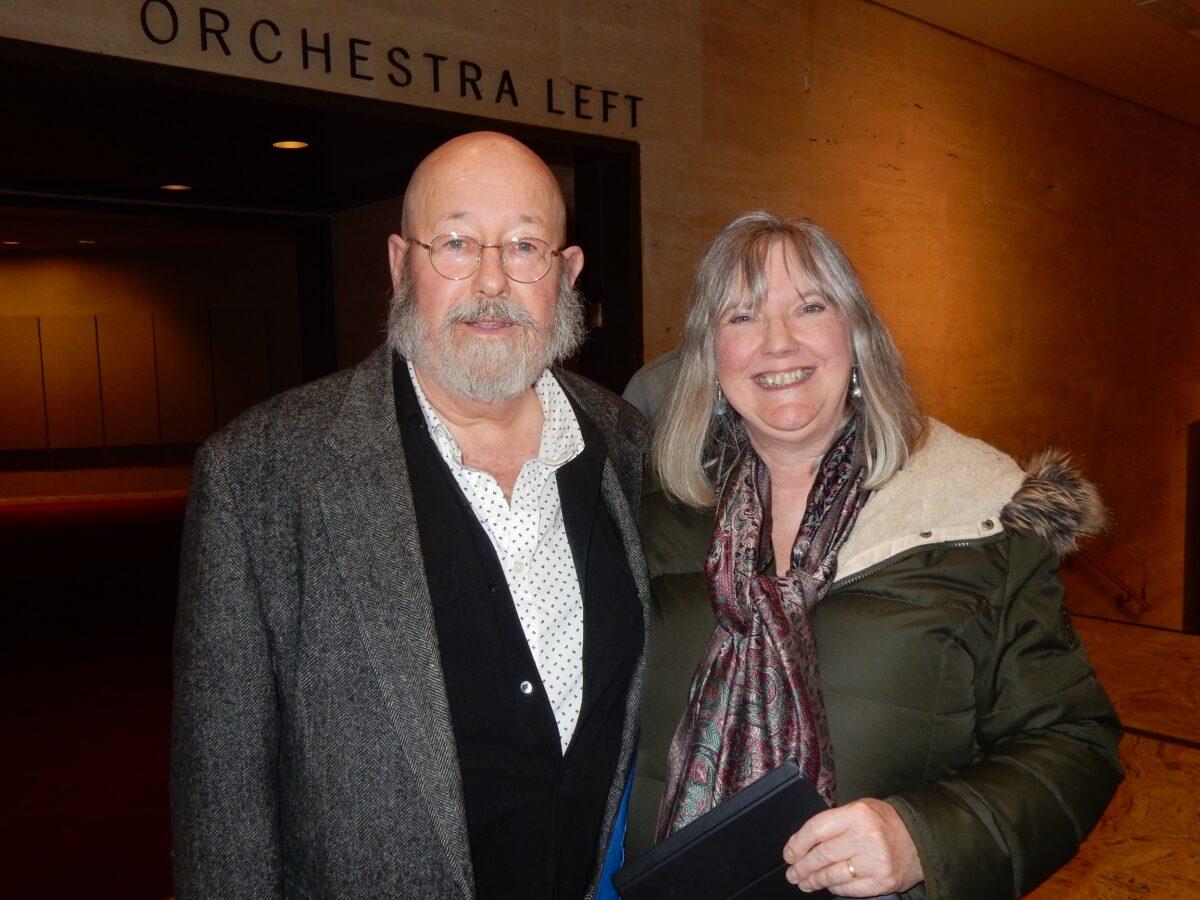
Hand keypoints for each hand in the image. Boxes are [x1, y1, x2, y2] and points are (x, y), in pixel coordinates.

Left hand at [782, 798, 922, 895]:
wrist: (920, 839)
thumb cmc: (885, 822)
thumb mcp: (859, 809)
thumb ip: (834, 822)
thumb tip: (804, 842)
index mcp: (856, 815)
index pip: (816, 830)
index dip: (797, 844)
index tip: (789, 854)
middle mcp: (865, 837)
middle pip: (821, 855)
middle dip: (802, 867)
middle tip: (792, 873)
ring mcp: (875, 862)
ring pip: (833, 875)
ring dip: (814, 881)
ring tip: (804, 882)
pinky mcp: (883, 882)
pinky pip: (849, 889)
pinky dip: (835, 889)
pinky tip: (828, 886)